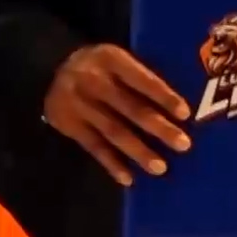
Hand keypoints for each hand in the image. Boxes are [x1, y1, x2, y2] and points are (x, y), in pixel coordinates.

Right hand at [42, 44, 191, 186]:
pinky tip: (128, 179)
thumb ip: (141, 74)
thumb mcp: (117, 57)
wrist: (51, 68)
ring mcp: (80, 105)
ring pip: (114, 131)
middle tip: (183, 145)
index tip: (185, 114)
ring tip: (160, 167)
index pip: (142, 79)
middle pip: (131, 108)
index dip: (163, 96)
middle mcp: (94, 81)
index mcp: (111, 59)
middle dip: (158, 128)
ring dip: (138, 151)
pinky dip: (112, 164)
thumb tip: (179, 100)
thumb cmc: (99, 65)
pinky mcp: (69, 125)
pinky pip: (94, 147)